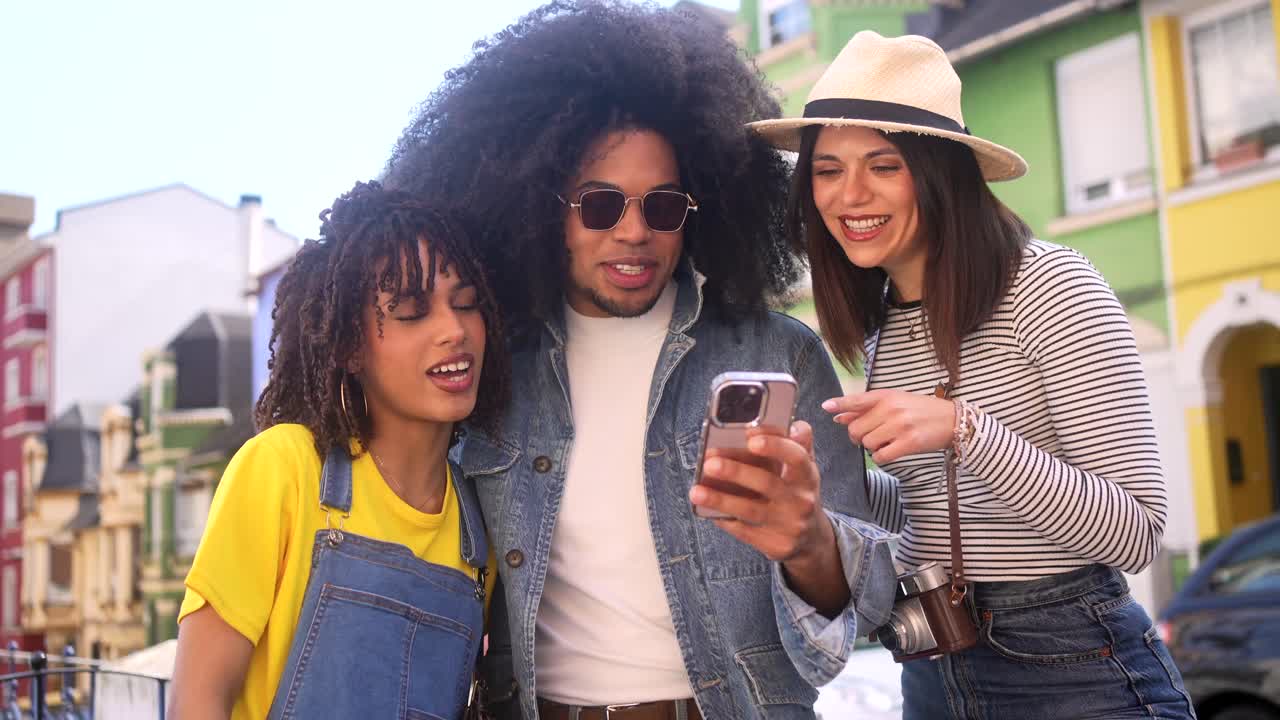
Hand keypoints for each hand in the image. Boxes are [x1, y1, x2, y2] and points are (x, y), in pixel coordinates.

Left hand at [688, 421, 833, 564]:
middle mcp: (802, 500)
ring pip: (751, 510)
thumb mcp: (803, 469)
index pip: (796, 457)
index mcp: (808, 476)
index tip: (749, 438)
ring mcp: (790, 525)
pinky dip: (724, 519)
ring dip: (721, 500)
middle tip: (710, 462)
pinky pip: (744, 531)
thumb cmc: (797, 493)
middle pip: (767, 483)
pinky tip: (706, 510)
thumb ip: (797, 444)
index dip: (775, 446)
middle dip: (737, 472)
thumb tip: (795, 425)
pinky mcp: (777, 545)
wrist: (810, 538)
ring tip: (696, 491)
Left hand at [822, 389, 954, 464]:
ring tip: (885, 441)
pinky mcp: (909, 443)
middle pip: (857, 429)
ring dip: (872, 447)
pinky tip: (890, 450)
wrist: (952, 421)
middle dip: (857, 437)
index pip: (857, 399)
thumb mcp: (894, 402)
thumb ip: (865, 409)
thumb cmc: (920, 410)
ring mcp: (900, 426)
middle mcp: (892, 409)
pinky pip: (881, 456)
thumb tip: (837, 416)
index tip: (825, 407)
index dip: (840, 404)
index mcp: (886, 396)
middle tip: (868, 436)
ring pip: (868, 444)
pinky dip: (882, 457)